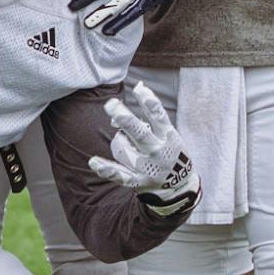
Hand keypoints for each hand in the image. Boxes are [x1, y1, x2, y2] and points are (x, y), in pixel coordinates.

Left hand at [88, 85, 200, 220]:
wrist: (180, 186)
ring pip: (124, 149)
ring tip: (124, 142)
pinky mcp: (139, 181)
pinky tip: (94, 161)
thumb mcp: (166, 133)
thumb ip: (149, 115)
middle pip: (140, 133)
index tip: (138, 89)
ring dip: (118, 142)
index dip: (149, 102)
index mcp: (168, 136)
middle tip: (111, 105)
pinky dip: (106, 169)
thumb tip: (132, 91)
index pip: (158, 116)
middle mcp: (158, 151)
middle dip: (125, 119)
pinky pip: (120, 174)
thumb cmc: (168, 150)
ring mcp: (148, 167)